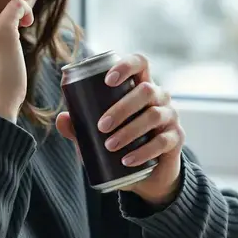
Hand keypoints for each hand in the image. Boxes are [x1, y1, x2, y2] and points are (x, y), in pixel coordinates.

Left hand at [56, 53, 184, 206]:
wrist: (146, 174)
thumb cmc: (121, 144)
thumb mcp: (98, 135)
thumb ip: (80, 127)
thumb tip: (61, 118)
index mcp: (140, 86)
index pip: (140, 63)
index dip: (126, 66)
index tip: (107, 81)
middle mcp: (159, 96)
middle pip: (146, 90)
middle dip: (121, 107)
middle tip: (101, 126)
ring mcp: (170, 116)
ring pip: (154, 115)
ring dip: (129, 130)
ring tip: (109, 145)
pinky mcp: (176, 138)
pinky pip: (163, 142)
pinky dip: (142, 152)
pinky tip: (127, 160)